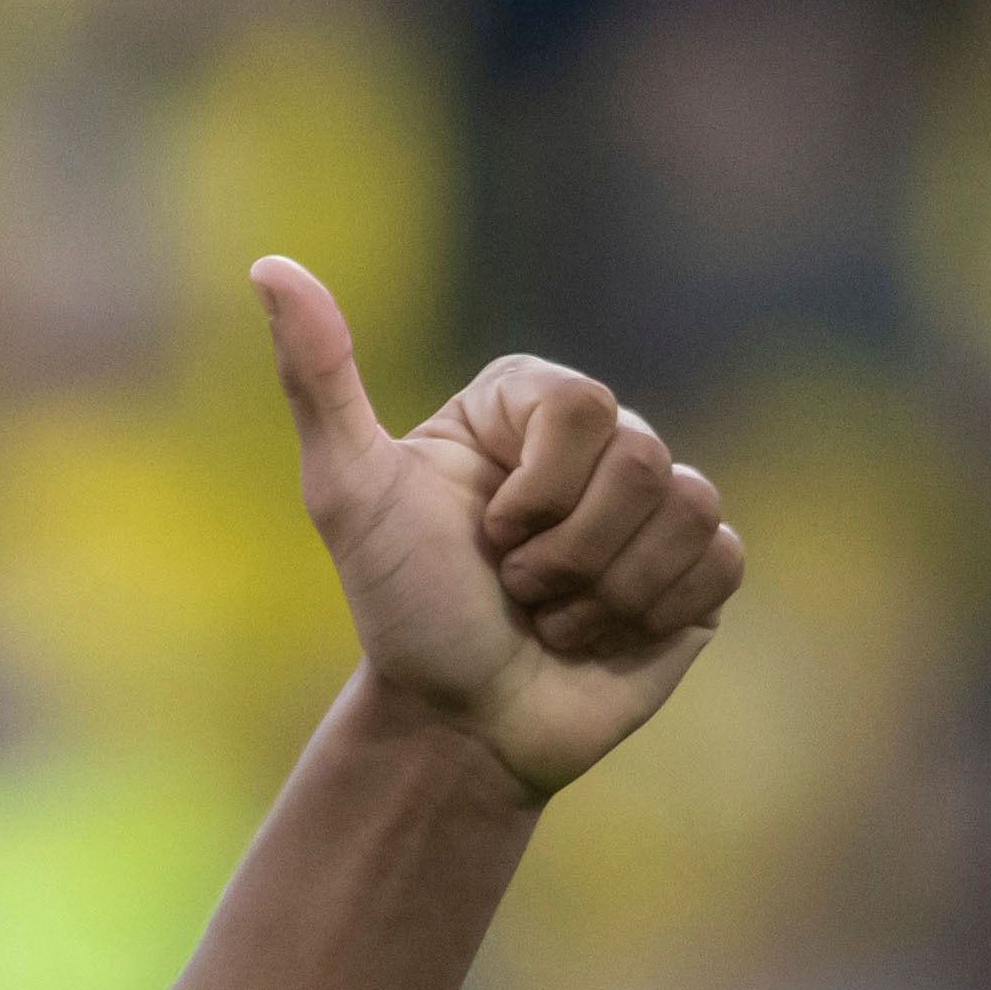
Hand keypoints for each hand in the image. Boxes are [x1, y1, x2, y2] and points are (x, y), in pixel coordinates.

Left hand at [254, 258, 739, 801]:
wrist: (458, 725)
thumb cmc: (404, 612)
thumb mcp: (348, 495)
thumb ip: (318, 377)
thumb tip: (269, 264)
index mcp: (528, 404)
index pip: (583, 406)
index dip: (536, 491)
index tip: (485, 534)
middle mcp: (601, 440)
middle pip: (642, 460)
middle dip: (563, 554)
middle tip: (513, 589)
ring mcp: (658, 503)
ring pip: (686, 512)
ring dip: (602, 595)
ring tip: (551, 618)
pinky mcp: (701, 568)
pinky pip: (721, 560)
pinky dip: (656, 613)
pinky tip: (606, 636)